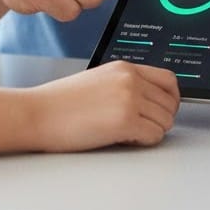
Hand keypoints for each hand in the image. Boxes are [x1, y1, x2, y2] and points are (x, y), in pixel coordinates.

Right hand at [28, 62, 179, 149]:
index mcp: (124, 67)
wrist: (38, 113)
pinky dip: (143, 142)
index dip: (170, 99)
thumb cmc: (61, 103)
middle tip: (140, 127)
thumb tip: (150, 102)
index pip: (169, 80)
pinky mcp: (125, 120)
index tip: (163, 110)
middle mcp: (130, 79)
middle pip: (171, 103)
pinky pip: (154, 136)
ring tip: (126, 132)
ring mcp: (129, 98)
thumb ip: (126, 85)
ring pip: (166, 121)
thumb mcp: (99, 81)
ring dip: (151, 131)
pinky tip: (122, 138)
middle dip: (160, 118)